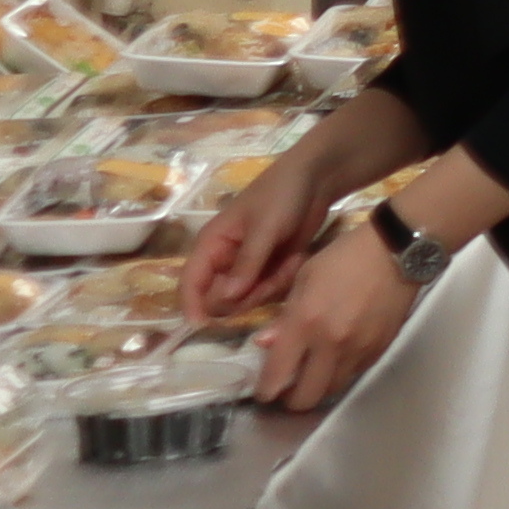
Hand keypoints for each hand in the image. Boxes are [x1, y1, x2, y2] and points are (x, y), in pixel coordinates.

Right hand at [182, 151, 334, 322]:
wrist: (317, 180)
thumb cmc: (282, 195)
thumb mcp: (265, 227)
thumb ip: (247, 263)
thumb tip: (224, 299)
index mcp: (212, 244)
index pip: (190, 283)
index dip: (192, 307)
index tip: (203, 328)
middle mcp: (224, 260)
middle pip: (221, 299)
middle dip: (247, 295)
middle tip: (271, 276)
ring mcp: (247, 267)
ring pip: (248, 298)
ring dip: (270, 285)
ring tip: (289, 259)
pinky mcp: (269, 269)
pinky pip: (269, 290)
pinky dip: (284, 279)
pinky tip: (296, 257)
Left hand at [250, 209, 417, 413]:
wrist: (396, 251)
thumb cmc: (344, 257)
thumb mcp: (304, 277)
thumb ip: (284, 316)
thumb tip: (265, 344)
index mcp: (306, 322)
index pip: (277, 375)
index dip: (265, 390)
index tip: (264, 390)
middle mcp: (330, 344)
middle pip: (306, 397)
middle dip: (292, 399)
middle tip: (288, 386)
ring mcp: (358, 350)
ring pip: (331, 390)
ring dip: (318, 385)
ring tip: (314, 370)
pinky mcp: (379, 350)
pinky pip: (353, 374)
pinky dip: (341, 371)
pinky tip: (339, 354)